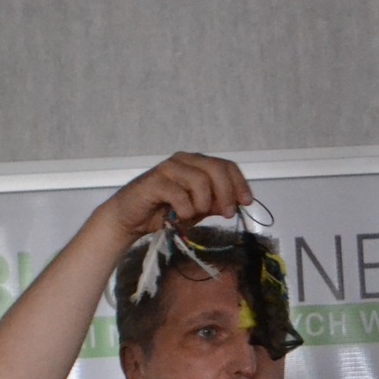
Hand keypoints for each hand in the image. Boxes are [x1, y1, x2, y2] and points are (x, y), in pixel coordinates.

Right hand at [105, 152, 252, 243]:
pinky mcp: (155, 181)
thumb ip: (216, 203)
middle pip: (216, 169)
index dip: (240, 183)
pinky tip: (179, 216)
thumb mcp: (198, 209)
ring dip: (202, 203)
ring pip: (200, 181)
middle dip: (226, 193)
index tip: (247, 202)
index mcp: (197, 163)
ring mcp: (169, 168)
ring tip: (193, 214)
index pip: (226, 165)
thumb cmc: (165, 211)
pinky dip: (185, 210)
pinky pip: (180, 195)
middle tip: (226, 213)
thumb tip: (237, 203)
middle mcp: (184, 160)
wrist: (131, 218)